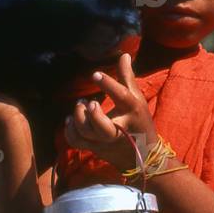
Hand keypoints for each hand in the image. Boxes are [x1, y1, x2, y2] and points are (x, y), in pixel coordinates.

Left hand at [64, 53, 157, 171]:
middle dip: (92, 115)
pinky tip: (71, 120)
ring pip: (86, 134)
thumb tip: (125, 55)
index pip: (122, 96)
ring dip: (78, 118)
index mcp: (132, 111)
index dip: (108, 84)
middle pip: (103, 127)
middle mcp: (119, 128)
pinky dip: (70, 130)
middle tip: (88, 103)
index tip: (95, 74)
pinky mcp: (95, 149)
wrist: (143, 157)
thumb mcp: (137, 100)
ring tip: (80, 106)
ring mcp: (105, 141)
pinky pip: (77, 142)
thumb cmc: (140, 123)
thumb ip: (128, 77)